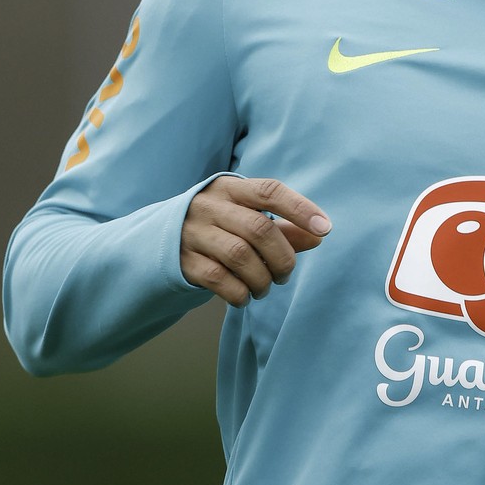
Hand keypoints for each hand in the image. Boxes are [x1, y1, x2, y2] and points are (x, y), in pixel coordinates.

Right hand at [181, 176, 330, 305]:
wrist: (159, 240)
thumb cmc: (219, 226)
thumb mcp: (247, 218)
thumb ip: (283, 227)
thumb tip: (319, 235)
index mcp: (230, 188)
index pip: (269, 191)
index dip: (300, 208)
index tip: (325, 229)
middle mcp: (209, 206)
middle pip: (258, 228)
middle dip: (282, 257)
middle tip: (286, 274)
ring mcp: (192, 232)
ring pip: (239, 256)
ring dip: (262, 279)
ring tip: (265, 288)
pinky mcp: (182, 260)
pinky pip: (219, 279)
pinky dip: (239, 292)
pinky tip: (245, 297)